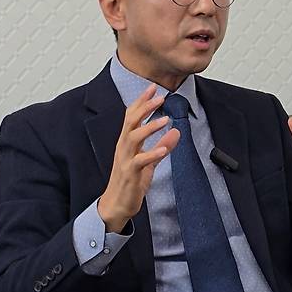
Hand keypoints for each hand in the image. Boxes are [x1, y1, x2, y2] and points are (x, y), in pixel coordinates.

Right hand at [98, 84, 179, 231]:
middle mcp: (123, 147)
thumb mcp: (149, 161)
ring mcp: (125, 160)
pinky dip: (152, 154)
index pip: (132, 115)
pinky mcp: (130, 174)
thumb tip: (176, 132)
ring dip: (149, 127)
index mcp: (126, 142)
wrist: (116, 204)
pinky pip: (140, 161)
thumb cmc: (130, 181)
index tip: (153, 87)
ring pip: (133, 138)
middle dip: (145, 107)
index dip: (142, 101)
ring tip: (165, 120)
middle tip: (160, 96)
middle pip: (131, 121)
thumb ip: (162, 145)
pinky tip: (163, 149)